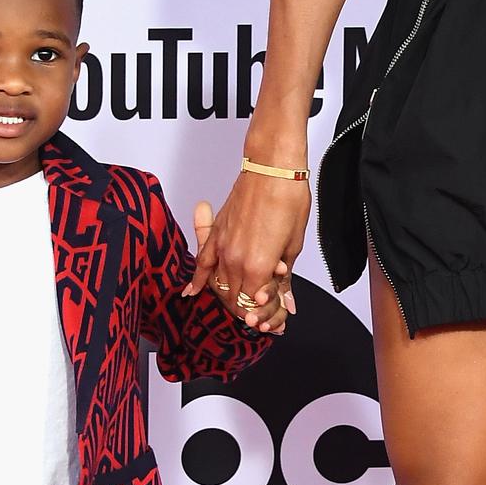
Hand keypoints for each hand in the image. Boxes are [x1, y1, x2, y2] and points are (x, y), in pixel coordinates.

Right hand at [185, 175, 308, 330]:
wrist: (272, 166)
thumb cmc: (288, 198)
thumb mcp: (294, 244)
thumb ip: (285, 278)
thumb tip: (288, 302)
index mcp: (257, 266)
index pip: (254, 306)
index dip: (265, 315)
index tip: (274, 317)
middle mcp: (234, 260)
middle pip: (235, 300)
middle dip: (248, 310)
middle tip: (262, 313)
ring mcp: (221, 247)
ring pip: (219, 286)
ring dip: (230, 298)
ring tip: (242, 302)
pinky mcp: (215, 234)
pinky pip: (201, 264)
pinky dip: (197, 280)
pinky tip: (191, 293)